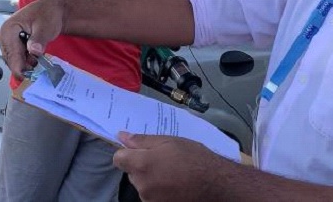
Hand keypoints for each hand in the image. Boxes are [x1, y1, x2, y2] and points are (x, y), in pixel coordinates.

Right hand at [0, 0, 64, 80]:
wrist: (52, 9)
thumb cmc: (48, 14)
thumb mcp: (46, 27)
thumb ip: (39, 39)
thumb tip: (34, 51)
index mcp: (8, 29)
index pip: (11, 53)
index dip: (18, 67)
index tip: (24, 77)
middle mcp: (4, 35)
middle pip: (10, 58)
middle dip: (22, 66)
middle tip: (36, 72)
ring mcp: (7, 39)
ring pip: (13, 59)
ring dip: (24, 63)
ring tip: (38, 64)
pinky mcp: (12, 43)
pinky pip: (16, 56)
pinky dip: (25, 60)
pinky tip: (35, 60)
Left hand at [114, 133, 229, 201]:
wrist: (214, 183)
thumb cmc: (194, 157)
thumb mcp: (170, 141)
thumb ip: (143, 140)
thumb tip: (122, 136)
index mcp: (141, 164)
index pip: (118, 158)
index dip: (128, 152)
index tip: (141, 150)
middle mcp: (141, 184)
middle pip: (131, 171)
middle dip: (142, 165)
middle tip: (164, 159)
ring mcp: (148, 199)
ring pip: (142, 184)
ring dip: (151, 178)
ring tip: (172, 172)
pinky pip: (151, 195)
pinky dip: (159, 189)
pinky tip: (174, 184)